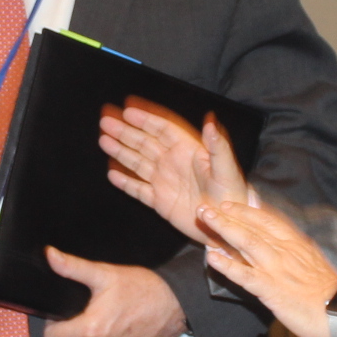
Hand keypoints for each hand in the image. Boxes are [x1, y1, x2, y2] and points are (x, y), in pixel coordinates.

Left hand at [40, 250, 187, 336]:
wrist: (177, 304)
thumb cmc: (143, 288)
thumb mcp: (105, 274)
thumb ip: (72, 267)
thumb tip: (49, 256)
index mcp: (90, 330)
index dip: (54, 325)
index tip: (65, 314)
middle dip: (74, 330)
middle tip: (90, 311)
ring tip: (108, 318)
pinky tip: (121, 329)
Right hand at [101, 107, 248, 240]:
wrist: (227, 226)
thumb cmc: (232, 194)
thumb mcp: (226, 168)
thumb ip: (217, 144)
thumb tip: (210, 121)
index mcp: (187, 151)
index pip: (162, 130)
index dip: (145, 119)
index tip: (127, 111)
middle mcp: (173, 163)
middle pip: (144, 142)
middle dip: (125, 132)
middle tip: (105, 121)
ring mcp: (165, 182)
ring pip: (138, 163)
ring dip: (121, 151)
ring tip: (103, 140)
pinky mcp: (160, 202)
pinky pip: (138, 189)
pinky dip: (125, 182)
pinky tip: (112, 174)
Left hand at [193, 198, 336, 336]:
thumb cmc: (330, 291)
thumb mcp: (314, 261)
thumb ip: (296, 251)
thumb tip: (284, 244)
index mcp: (296, 243)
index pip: (267, 220)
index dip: (245, 211)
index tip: (228, 204)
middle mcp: (284, 251)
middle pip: (251, 227)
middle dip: (227, 215)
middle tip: (205, 207)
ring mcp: (275, 269)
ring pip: (245, 242)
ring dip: (223, 229)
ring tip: (205, 219)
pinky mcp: (270, 289)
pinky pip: (244, 275)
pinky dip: (226, 265)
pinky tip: (211, 258)